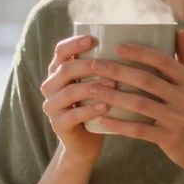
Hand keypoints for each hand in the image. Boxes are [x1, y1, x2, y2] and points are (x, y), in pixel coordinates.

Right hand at [39, 34, 115, 163]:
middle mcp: (50, 86)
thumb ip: (103, 67)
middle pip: (65, 70)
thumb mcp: (97, 85)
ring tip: (113, 85)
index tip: (94, 39)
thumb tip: (132, 45)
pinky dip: (90, 110)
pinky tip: (105, 106)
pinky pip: (73, 115)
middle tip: (111, 65)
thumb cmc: (96, 107)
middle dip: (89, 65)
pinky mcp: (58, 125)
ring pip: (69, 92)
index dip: (75, 43)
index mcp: (58, 72)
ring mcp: (52, 107)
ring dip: (92, 87)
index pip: (61, 51)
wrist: (85, 144)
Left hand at [85, 28, 183, 175]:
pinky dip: (120, 125)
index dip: (140, 52)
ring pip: (140, 104)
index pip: (164, 61)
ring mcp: (177, 119)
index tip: (117, 46)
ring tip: (92, 89)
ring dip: (113, 95)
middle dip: (118, 70)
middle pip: (147, 80)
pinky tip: (102, 120)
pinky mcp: (169, 139)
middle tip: (95, 65)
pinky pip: (139, 130)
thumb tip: (179, 29)